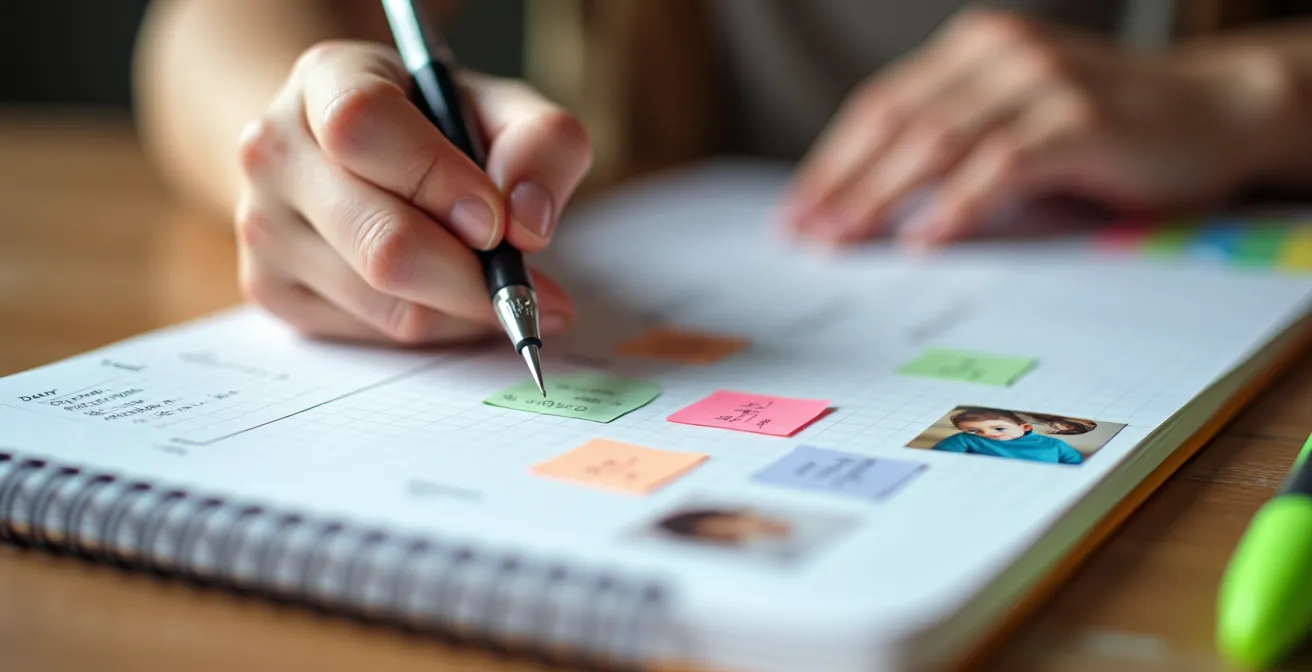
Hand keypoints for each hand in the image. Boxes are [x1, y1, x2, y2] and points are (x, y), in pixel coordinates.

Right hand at [234, 40, 590, 343]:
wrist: (353, 152)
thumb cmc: (436, 128)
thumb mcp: (503, 108)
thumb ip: (541, 144)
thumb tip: (528, 224)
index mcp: (325, 79)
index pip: (363, 126)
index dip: (438, 179)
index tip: (498, 220)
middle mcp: (274, 150)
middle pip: (381, 241)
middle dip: (474, 276)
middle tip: (531, 284)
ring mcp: (263, 225)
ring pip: (386, 302)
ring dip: (464, 309)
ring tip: (504, 288)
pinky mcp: (271, 290)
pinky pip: (374, 335)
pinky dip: (436, 327)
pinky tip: (455, 298)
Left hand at [783, 7, 1286, 247]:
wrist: (1216, 110)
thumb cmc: (1108, 129)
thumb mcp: (1017, 125)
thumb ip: (954, 149)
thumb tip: (873, 211)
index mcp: (974, 50)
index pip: (881, 105)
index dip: (832, 159)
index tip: (797, 210)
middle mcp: (999, 53)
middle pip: (897, 122)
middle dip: (843, 183)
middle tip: (807, 233)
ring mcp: (1040, 79)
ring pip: (937, 140)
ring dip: (882, 195)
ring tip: (846, 238)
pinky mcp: (1081, 118)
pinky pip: (1001, 163)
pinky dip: (956, 203)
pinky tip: (924, 237)